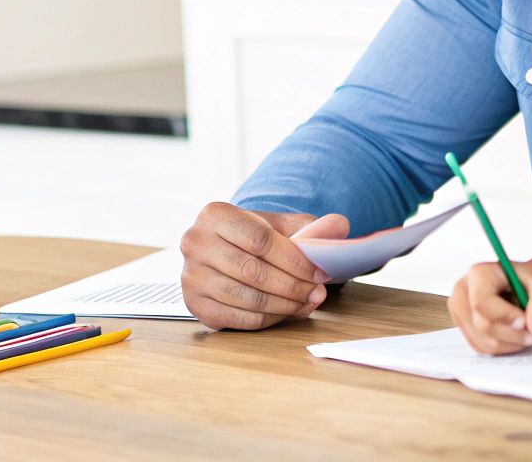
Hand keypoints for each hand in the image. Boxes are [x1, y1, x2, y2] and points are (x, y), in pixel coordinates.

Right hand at [179, 203, 347, 330]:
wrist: (228, 252)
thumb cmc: (257, 237)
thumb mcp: (283, 224)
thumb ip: (312, 226)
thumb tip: (341, 226)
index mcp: (214, 214)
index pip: (260, 239)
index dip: (294, 259)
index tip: (319, 272)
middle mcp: (195, 243)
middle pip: (253, 270)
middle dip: (292, 285)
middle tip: (318, 292)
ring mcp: (191, 276)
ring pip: (246, 297)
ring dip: (284, 304)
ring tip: (307, 302)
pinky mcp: (196, 305)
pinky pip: (239, 318)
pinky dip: (270, 318)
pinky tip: (288, 311)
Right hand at [449, 255, 531, 354]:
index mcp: (479, 273)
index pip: (481, 302)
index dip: (504, 317)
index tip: (525, 322)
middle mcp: (463, 291)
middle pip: (482, 325)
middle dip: (512, 335)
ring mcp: (461, 312)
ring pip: (483, 341)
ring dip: (510, 343)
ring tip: (528, 331)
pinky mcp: (466, 328)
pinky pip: (483, 348)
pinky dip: (504, 347)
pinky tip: (516, 335)